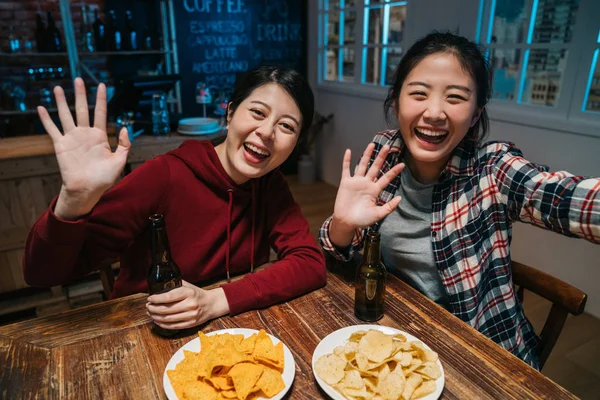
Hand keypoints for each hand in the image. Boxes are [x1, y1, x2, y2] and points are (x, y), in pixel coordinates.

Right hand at [37, 78, 130, 219]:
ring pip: (66, 115)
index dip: (100, 99)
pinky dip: (46, 119)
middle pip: (82, 109)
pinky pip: (52, 130)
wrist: (88, 190)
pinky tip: (41, 108)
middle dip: (80, 95)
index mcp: (100, 136)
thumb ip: (124, 144)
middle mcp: (85, 134)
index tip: (101, 85)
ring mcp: (72, 138)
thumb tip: (125, 127)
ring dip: (61, 102)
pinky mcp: (61, 145)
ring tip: (57, 88)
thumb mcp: (120, 161)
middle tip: (78, 79)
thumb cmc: (104, 178)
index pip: (100, 113)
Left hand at [146, 281, 229, 329]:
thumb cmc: (197, 294)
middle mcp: (190, 304)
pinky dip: (163, 324)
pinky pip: (173, 326)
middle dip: (153, 308)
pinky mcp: (190, 324)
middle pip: (166, 309)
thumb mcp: (188, 286)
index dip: (157, 299)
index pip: (169, 297)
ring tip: (150, 313)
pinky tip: (157, 320)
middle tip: (148, 306)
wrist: (211, 304)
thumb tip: (159, 284)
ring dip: (156, 316)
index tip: (150, 299)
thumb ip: (175, 284)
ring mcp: (191, 315)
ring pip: (168, 319)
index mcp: (189, 293)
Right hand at [329, 143, 403, 246]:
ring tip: (372, 144)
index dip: (394, 171)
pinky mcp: (346, 183)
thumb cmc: (362, 220)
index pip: (386, 178)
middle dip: (382, 157)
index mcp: (375, 190)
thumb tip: (400, 198)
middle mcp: (366, 183)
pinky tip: (348, 151)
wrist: (347, 222)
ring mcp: (356, 182)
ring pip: (362, 165)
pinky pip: (346, 169)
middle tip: (388, 147)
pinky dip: (347, 161)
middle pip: (375, 167)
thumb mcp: (378, 214)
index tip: (402, 164)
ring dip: (367, 155)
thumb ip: (389, 207)